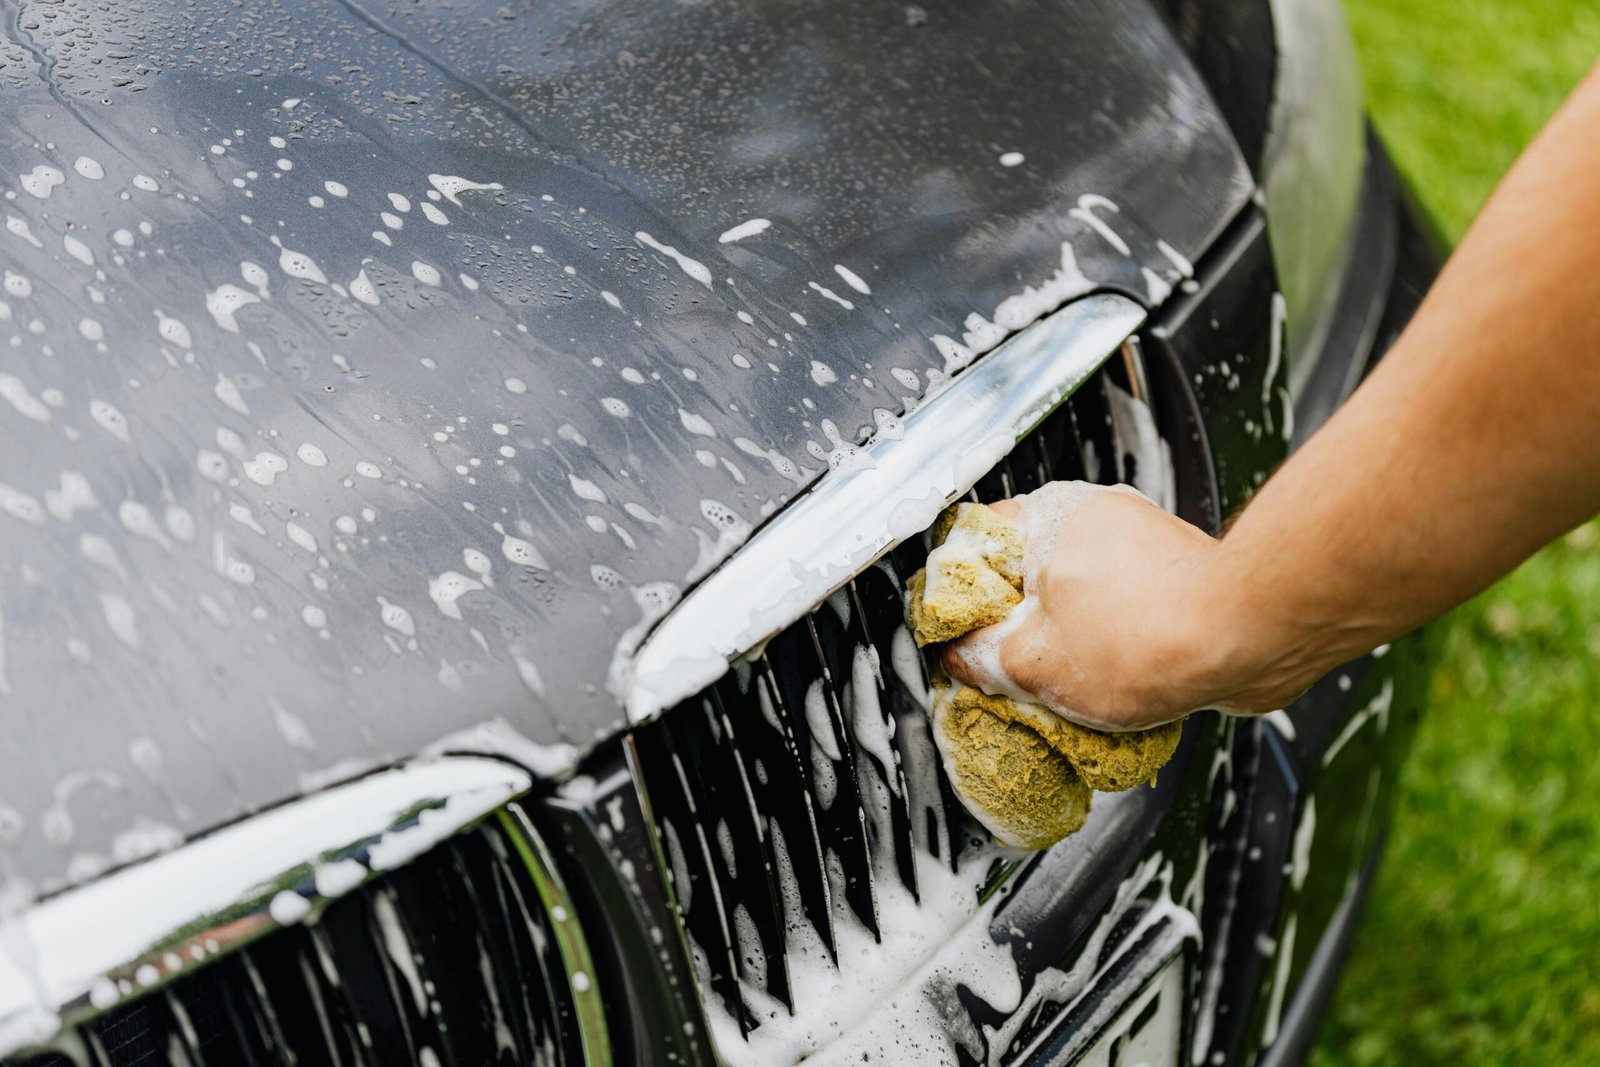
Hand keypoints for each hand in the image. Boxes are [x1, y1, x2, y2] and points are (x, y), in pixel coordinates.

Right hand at [941, 482, 1311, 729]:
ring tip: (1069, 686)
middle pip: (1028, 573)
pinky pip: (1124, 610)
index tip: (958, 637)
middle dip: (1018, 627)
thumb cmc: (1151, 637)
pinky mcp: (1177, 574)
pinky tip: (1116, 684)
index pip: (976, 543)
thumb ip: (981, 658)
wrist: (1252, 639)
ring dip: (1069, 640)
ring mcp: (1141, 542)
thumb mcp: (1034, 663)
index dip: (960, 597)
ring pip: (1078, 595)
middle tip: (1012, 671)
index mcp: (1049, 517)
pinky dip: (1115, 644)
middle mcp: (1096, 516)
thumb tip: (961, 658)